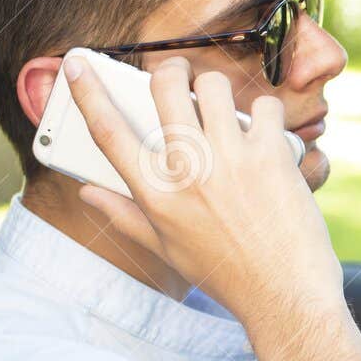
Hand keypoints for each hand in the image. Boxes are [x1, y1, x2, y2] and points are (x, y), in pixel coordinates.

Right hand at [63, 55, 344, 325]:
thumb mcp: (166, 249)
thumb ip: (124, 215)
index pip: (107, 132)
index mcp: (154, 194)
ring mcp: (230, 160)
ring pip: (213, 86)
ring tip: (226, 108)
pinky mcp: (271, 157)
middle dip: (170, 69)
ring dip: (218, 89)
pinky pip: (265, 107)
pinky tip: (268, 132)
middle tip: (179, 73)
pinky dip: (267, 114)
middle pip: (163, 86)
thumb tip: (86, 191)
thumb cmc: (225, 274)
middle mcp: (186, 171)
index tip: (76, 64)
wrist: (284, 296)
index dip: (87, 92)